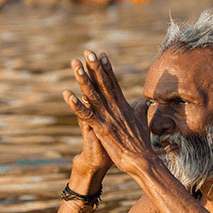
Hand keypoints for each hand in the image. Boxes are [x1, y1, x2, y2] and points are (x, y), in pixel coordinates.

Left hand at [63, 50, 151, 175]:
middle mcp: (116, 108)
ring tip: (75, 65)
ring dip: (83, 79)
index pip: (114, 83)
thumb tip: (146, 101)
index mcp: (124, 106)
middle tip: (87, 51)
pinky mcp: (101, 128)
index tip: (101, 54)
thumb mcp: (142, 123)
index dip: (107, 68)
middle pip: (103, 83)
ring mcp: (108, 117)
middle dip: (95, 66)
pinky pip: (86, 114)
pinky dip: (76, 105)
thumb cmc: (142, 144)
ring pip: (93, 95)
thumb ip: (141, 110)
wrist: (142, 161)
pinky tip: (67, 95)